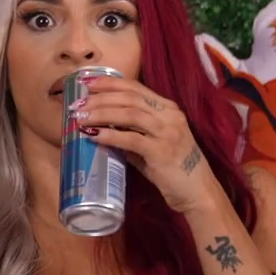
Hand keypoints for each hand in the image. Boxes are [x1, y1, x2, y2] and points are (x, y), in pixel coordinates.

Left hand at [72, 75, 217, 212]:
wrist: (197, 192)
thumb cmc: (173, 168)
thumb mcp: (152, 143)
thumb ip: (132, 132)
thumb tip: (101, 126)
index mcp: (169, 109)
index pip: (136, 87)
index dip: (110, 83)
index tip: (88, 82)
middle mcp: (170, 115)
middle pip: (130, 97)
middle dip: (101, 98)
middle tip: (78, 103)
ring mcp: (168, 132)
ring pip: (129, 114)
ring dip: (102, 114)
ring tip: (81, 118)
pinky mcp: (162, 152)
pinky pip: (131, 139)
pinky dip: (110, 136)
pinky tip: (94, 136)